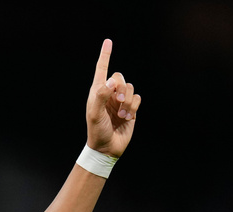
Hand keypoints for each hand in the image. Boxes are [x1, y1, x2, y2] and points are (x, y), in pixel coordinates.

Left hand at [85, 39, 140, 157]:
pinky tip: (127, 117)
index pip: (101, 69)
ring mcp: (120, 101)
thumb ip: (101, 95)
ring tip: (122, 114)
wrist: (107, 148)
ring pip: (130, 88)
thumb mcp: (94, 114)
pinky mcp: (130, 109)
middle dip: (121, 87)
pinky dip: (134, 107)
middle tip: (118, 101)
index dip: (105, 55)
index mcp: (97, 92)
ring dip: (128, 101)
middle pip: (120, 77)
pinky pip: (138, 99)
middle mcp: (109, 94)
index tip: (108, 41)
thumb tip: (111, 80)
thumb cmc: (97, 131)